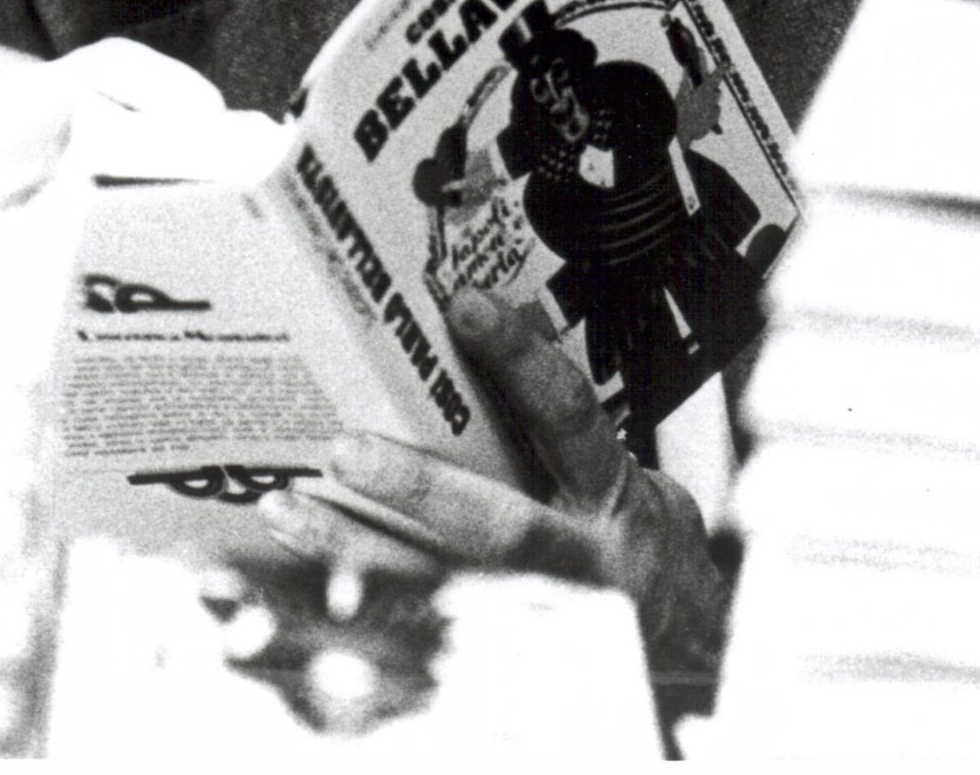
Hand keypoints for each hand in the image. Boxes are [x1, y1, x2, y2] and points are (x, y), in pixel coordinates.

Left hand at [257, 287, 728, 675]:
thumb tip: (499, 344)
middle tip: (344, 449)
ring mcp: (547, 629)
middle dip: (420, 490)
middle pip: (502, 530)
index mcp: (616, 503)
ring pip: (446, 596)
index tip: (466, 308)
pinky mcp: (507, 671)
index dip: (523, 360)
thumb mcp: (635, 483)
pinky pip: (422, 651)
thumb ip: (569, 432)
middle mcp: (585, 568)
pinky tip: (305, 594)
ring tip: (289, 511)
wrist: (689, 659)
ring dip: (358, 555)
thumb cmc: (649, 556)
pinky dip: (358, 625)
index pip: (572, 419)